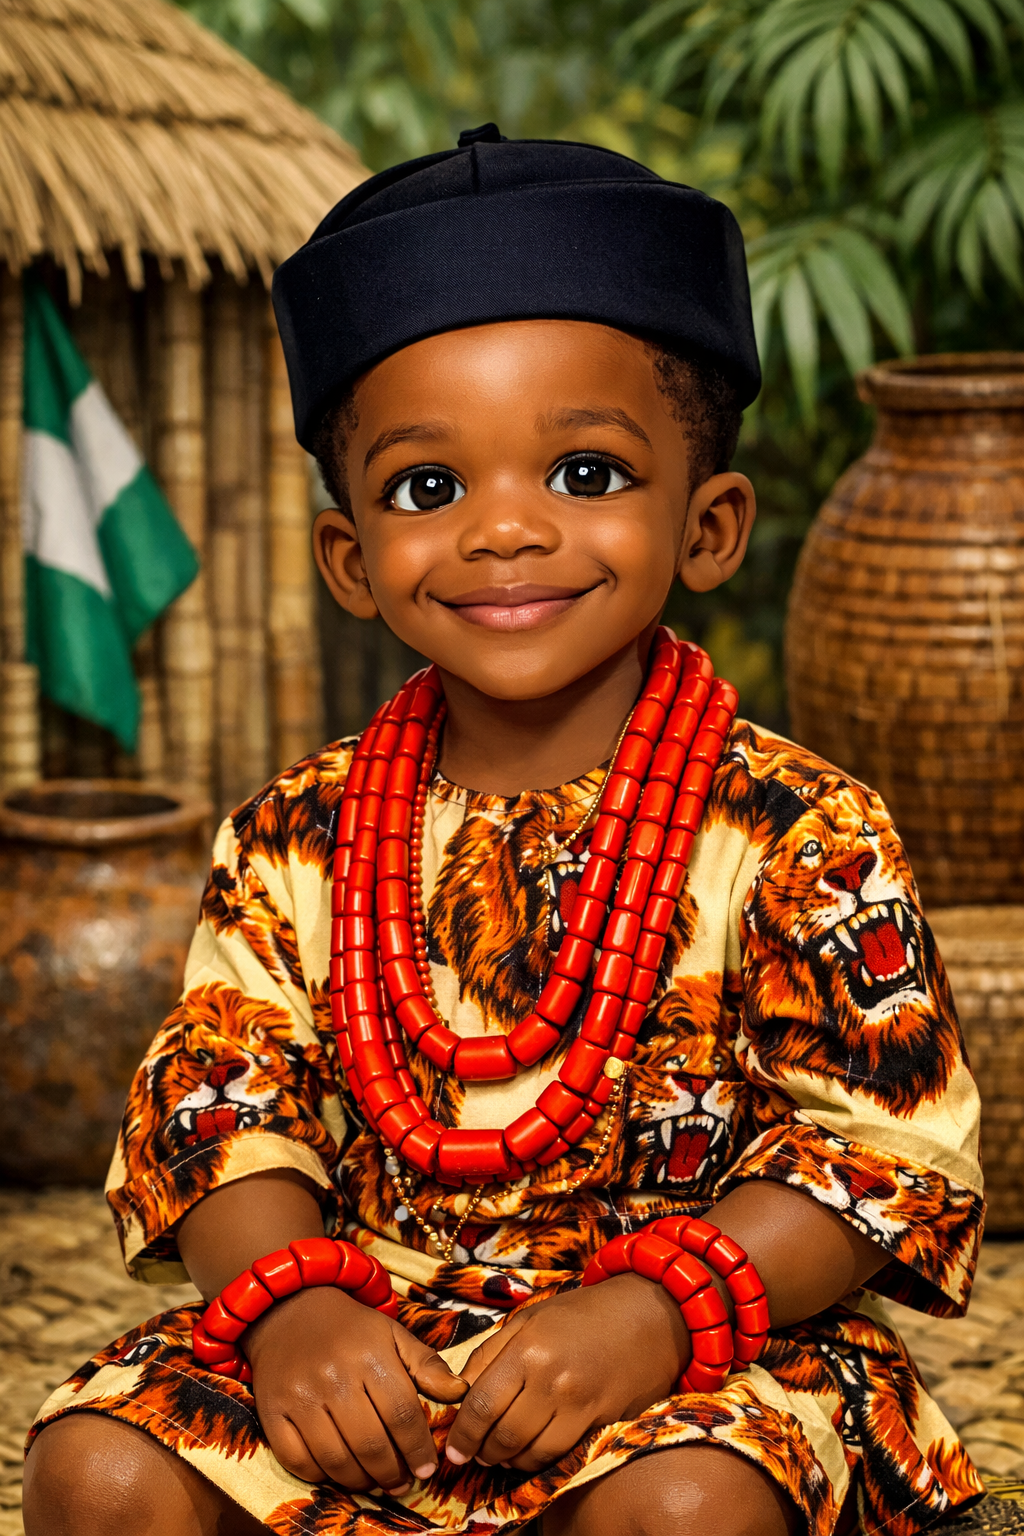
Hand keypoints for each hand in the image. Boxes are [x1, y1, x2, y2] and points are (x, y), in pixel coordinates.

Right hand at [244, 1287, 467, 1492]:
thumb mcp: (392, 1334)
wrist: (289, 1310)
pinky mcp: (272, 1413)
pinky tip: (339, 1471)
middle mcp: (333, 1377)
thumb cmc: (350, 1329)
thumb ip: (427, 1364)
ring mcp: (299, 1397)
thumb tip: (459, 1394)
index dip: (418, 1450)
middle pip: (371, 1444)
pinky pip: (299, 1462)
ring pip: (336, 1460)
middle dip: (393, 1473)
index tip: (428, 1470)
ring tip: (376, 1482)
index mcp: (370, 1355)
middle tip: (403, 1483)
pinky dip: (322, 1476)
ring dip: (362, 1481)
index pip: (402, 1415)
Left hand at [445, 1274, 688, 1473]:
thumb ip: (491, 1353)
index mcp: (528, 1348)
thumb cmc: (581, 1314)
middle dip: (481, 1451)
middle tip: (474, 1452)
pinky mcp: (601, 1422)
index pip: (482, 1404)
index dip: (462, 1434)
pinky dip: (537, 1459)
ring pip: (530, 1453)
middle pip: (503, 1435)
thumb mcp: (529, 1318)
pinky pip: (559, 1454)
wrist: (646, 1316)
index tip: (453, 1448)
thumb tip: (460, 1391)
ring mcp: (579, 1404)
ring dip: (508, 1461)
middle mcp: (552, 1379)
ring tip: (499, 1454)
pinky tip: (529, 1451)